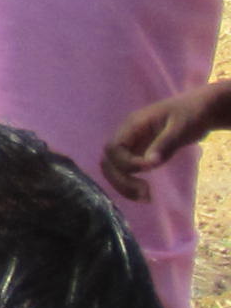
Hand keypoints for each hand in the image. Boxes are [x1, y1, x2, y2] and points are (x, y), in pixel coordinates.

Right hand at [106, 84, 230, 198]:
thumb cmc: (191, 114)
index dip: (127, 162)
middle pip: (108, 161)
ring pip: (113, 168)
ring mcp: (133, 146)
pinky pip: (126, 171)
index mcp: (132, 125)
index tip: (151, 168)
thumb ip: (165, 143)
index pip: (113, 147)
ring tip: (146, 197)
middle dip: (121, 179)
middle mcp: (127, 136)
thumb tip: (150, 164)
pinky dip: (131, 184)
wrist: (201, 110)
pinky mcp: (140, 154)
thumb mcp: (181, 127)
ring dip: (123, 185)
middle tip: (145, 192)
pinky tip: (147, 192)